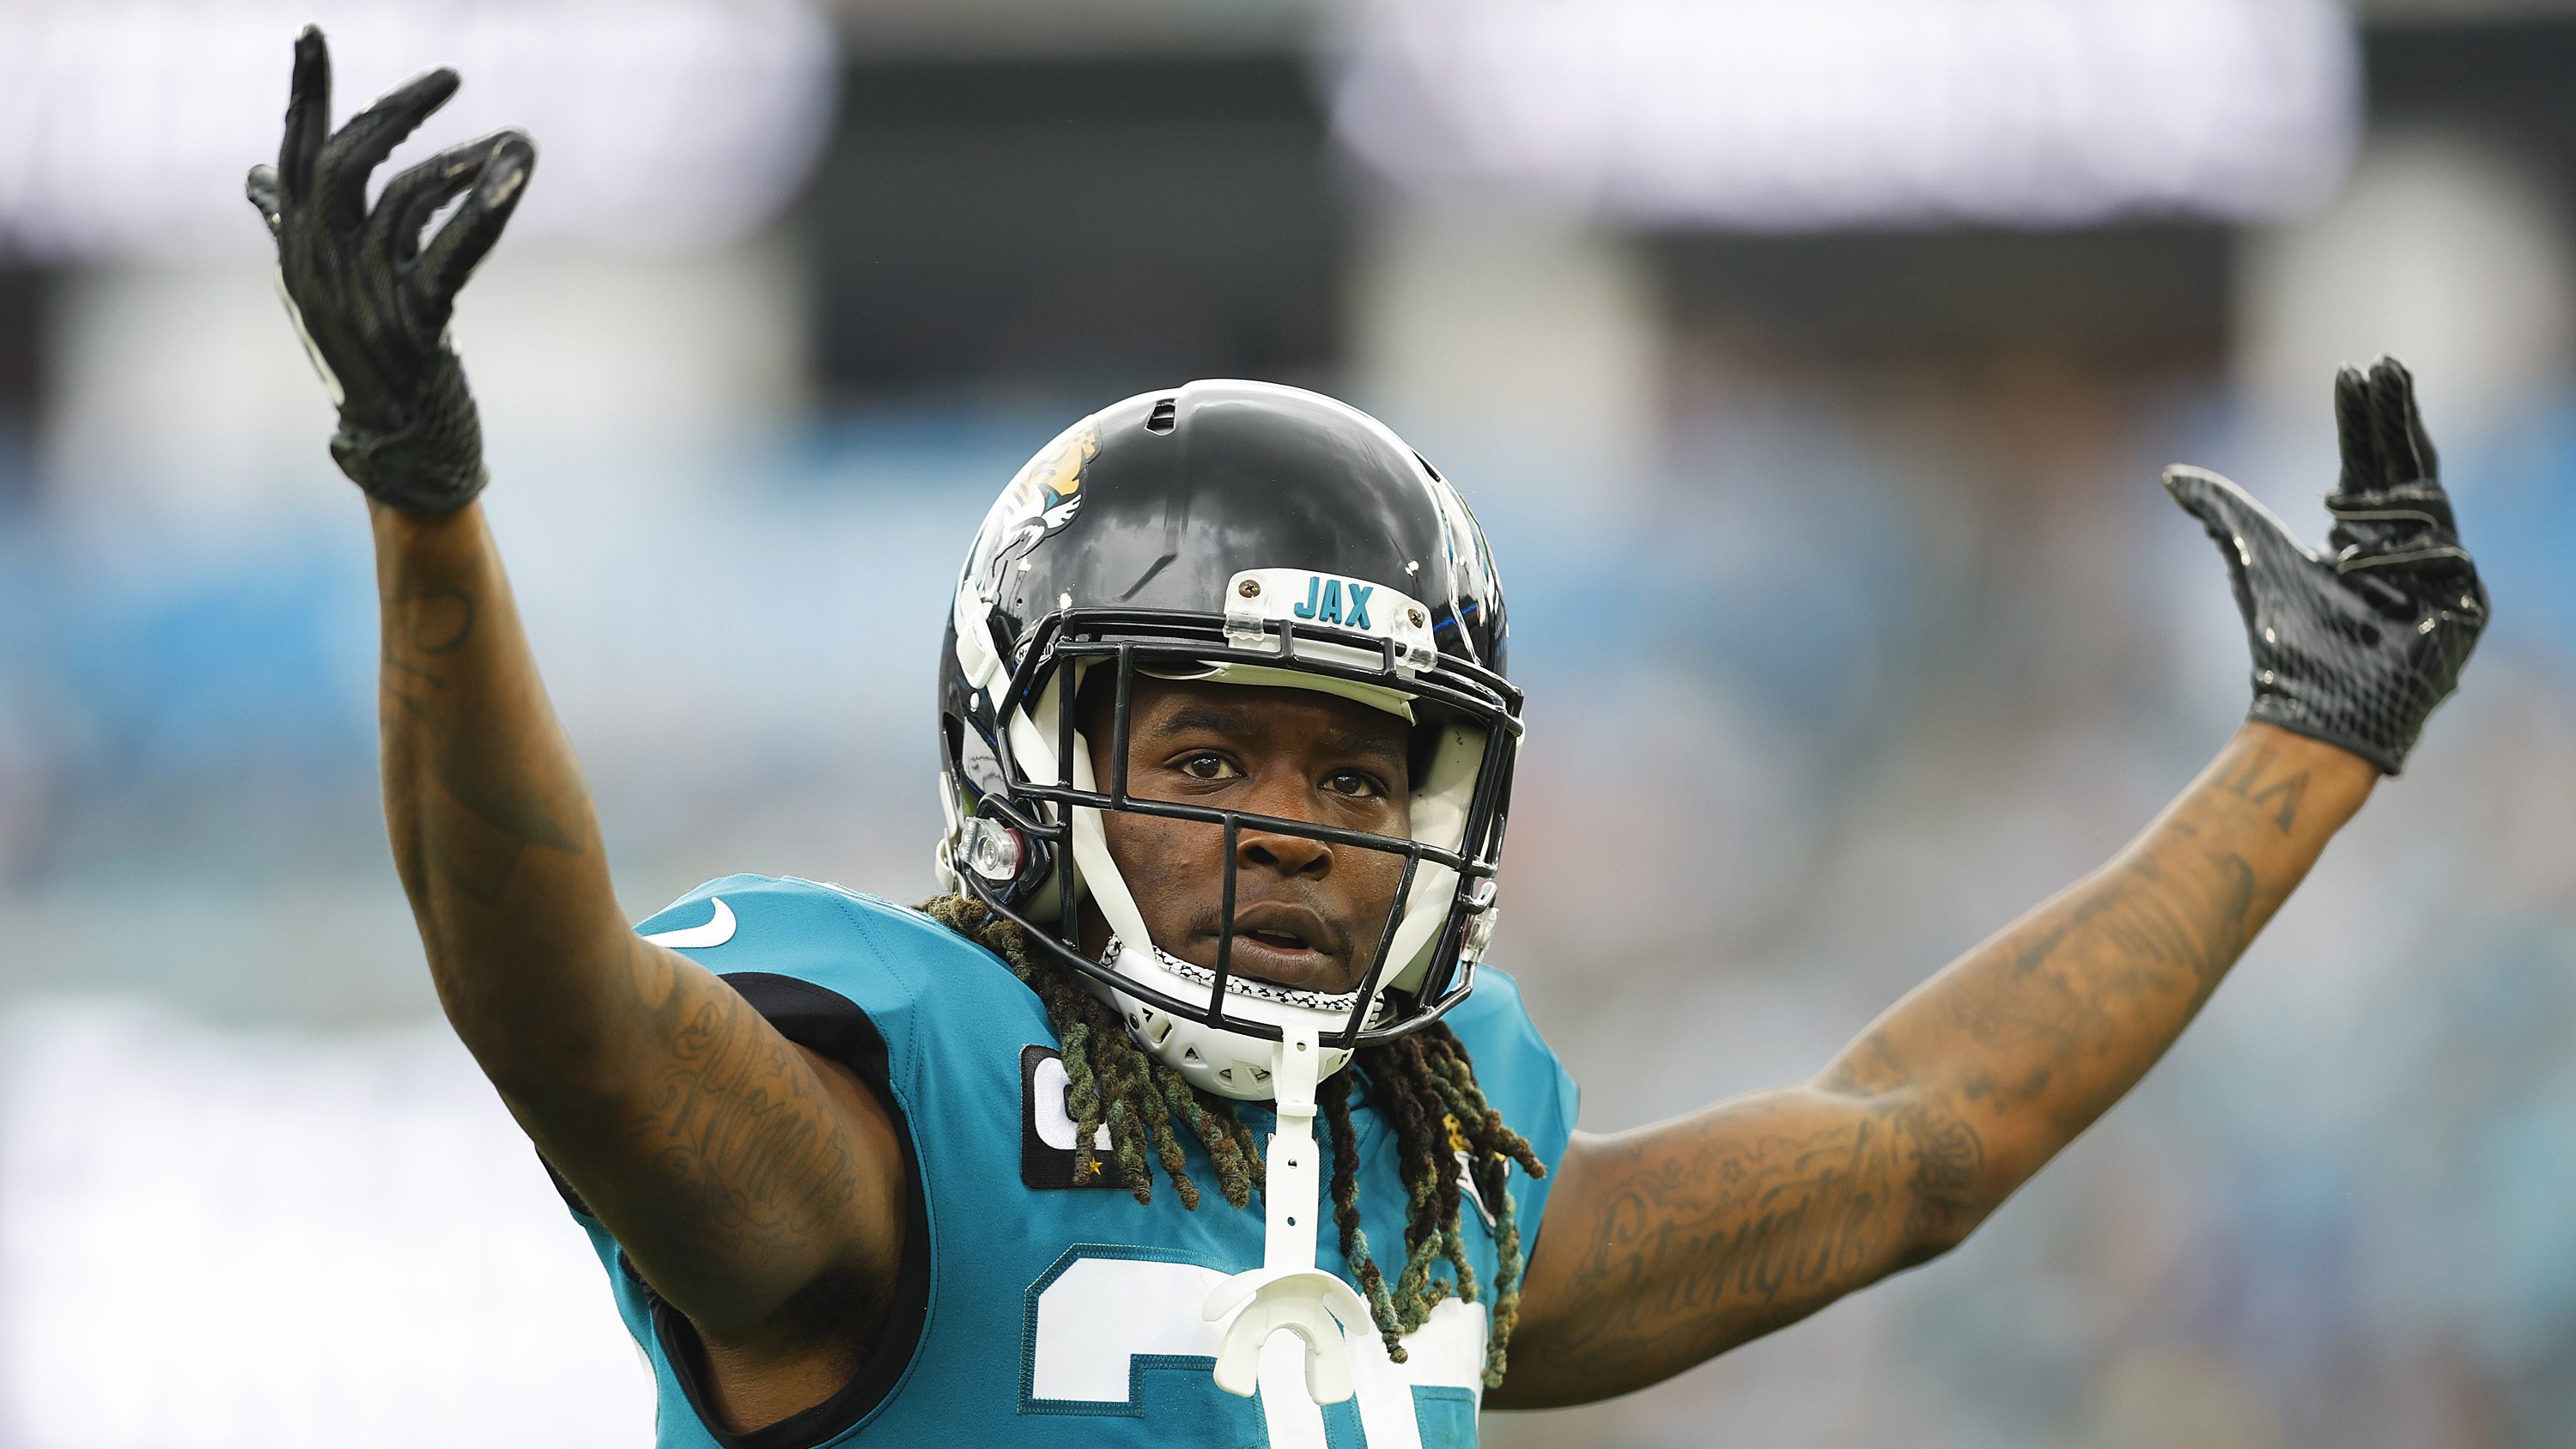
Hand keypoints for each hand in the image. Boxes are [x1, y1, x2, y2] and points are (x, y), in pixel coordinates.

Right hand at [245, 26, 534, 513]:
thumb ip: (298, 230)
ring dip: (464, 162)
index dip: (305, 96)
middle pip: (345, 165)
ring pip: (405, 201)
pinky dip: (485, 210)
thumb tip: (259, 179)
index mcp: (300, 254)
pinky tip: (517, 173)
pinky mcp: (416, 329)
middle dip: (396, 112)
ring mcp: (365, 302)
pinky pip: (450, 255)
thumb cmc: (372, 364)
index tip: (312, 33)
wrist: (403, 453)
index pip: (293, 158)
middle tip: (449, 78)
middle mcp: (321, 271)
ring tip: (516, 144)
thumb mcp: (327, 291)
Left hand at [2165, 357, 2488, 774]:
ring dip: (2383, 500)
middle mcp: (2407, 549)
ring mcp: (2442, 578)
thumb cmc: (2283, 642)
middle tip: (2387, 366)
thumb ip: (2221, 511)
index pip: (2369, 461)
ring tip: (2331, 507)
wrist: (2307, 711)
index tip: (2354, 369)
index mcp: (2364, 535)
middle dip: (2397, 415)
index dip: (2363, 417)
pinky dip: (2398, 557)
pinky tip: (2355, 562)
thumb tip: (2171, 475)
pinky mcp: (2465, 609)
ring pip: (2430, 508)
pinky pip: (2444, 559)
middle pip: (2409, 465)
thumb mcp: (2250, 557)